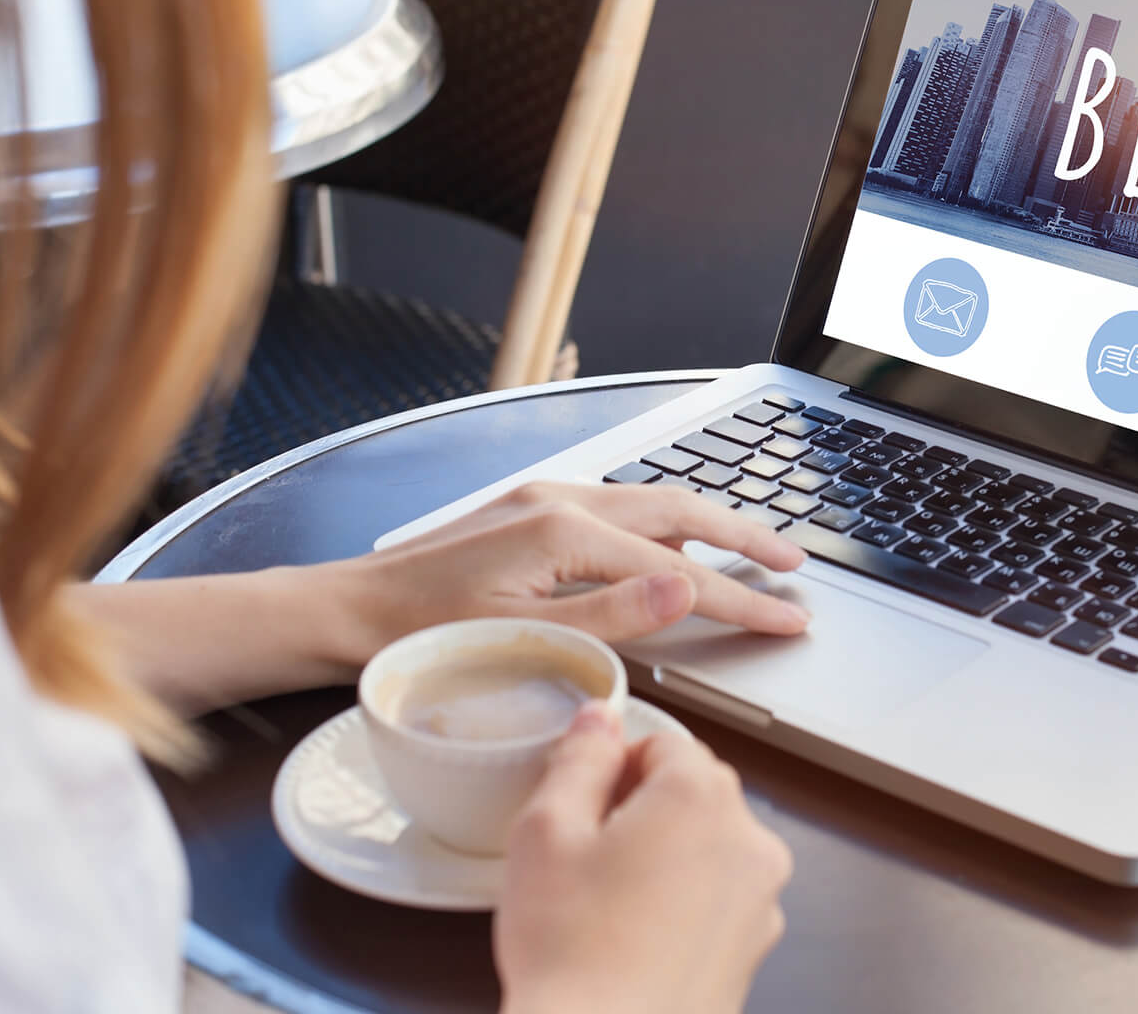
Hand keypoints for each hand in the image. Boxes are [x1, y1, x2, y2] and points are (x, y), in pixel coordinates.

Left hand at [338, 482, 809, 663]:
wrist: (344, 611)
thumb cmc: (421, 635)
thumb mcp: (524, 638)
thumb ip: (614, 615)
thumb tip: (689, 585)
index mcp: (564, 532)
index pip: (681, 570)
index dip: (742, 598)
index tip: (789, 617)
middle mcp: (561, 500)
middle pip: (680, 509)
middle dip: (744, 535)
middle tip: (794, 564)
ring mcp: (544, 499)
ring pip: (651, 503)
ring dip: (707, 525)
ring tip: (752, 551)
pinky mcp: (531, 510)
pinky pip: (618, 509)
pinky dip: (662, 526)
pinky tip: (672, 548)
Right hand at [495, 703, 791, 1013]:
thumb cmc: (572, 953)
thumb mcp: (546, 831)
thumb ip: (579, 758)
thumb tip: (600, 719)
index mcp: (701, 795)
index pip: (664, 742)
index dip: (613, 769)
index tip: (582, 807)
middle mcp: (747, 839)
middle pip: (693, 792)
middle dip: (642, 810)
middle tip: (586, 858)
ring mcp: (759, 898)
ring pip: (707, 847)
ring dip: (666, 858)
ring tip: (607, 906)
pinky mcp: (755, 947)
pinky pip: (718, 900)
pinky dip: (684, 906)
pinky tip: (635, 939)